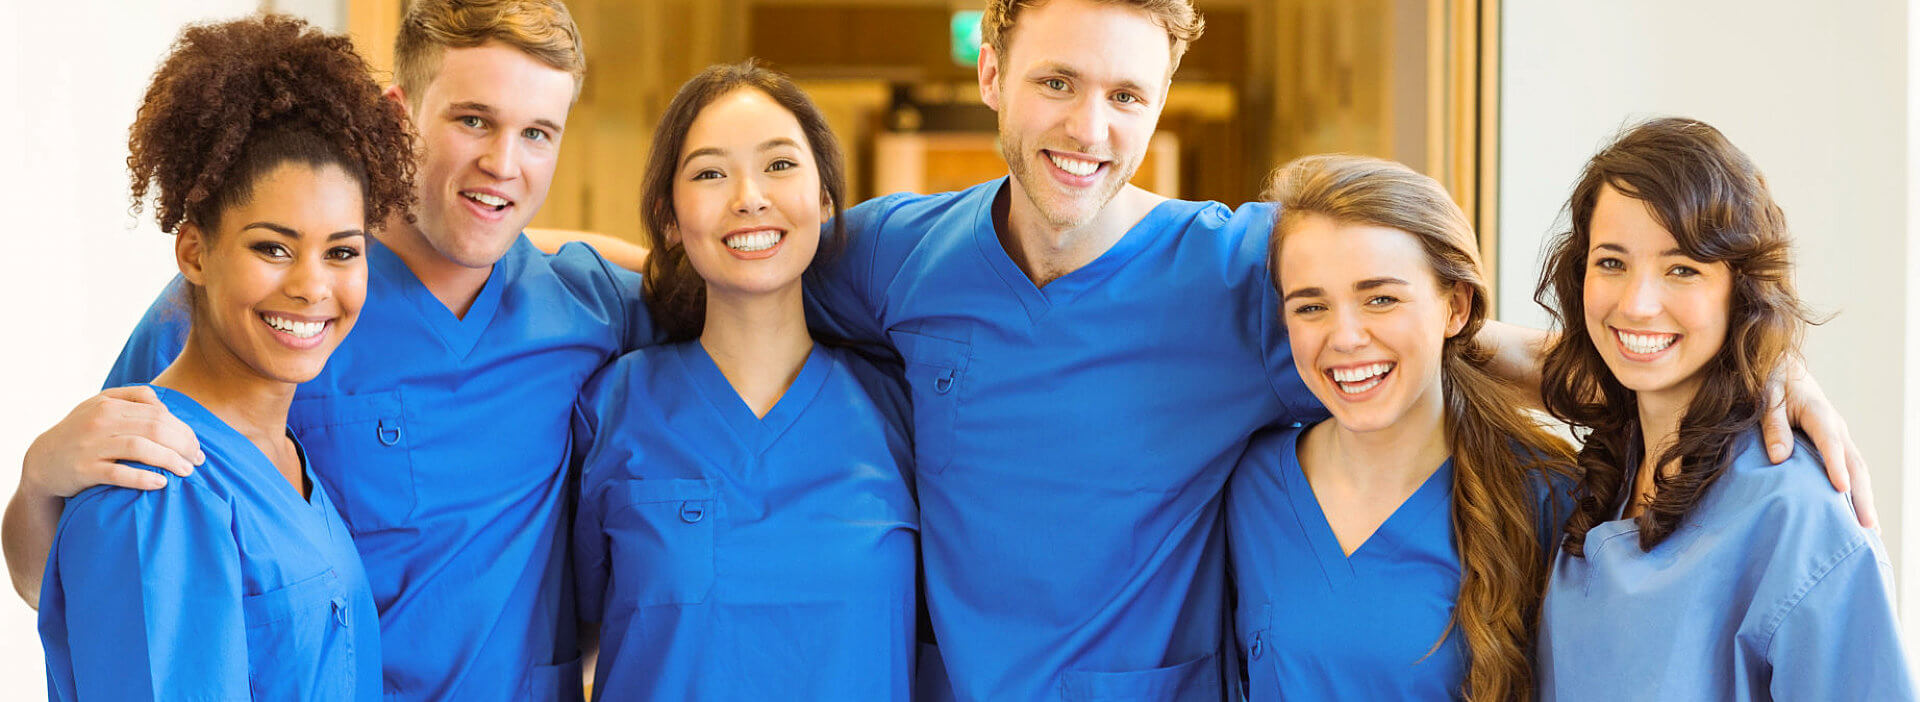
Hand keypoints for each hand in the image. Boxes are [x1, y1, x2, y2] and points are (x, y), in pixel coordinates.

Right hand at [20, 386, 202, 498]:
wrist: (42, 460)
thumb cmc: (81, 432)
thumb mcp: (101, 406)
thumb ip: (134, 398)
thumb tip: (165, 406)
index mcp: (109, 405)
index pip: (159, 414)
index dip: (183, 430)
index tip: (197, 446)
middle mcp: (101, 422)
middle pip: (155, 429)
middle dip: (183, 445)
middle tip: (198, 460)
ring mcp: (91, 446)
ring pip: (140, 448)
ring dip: (170, 460)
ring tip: (187, 471)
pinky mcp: (84, 470)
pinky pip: (118, 473)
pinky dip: (142, 478)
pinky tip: (161, 483)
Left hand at [1762, 357, 1875, 529]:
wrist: (1784, 371)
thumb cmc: (1772, 384)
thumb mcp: (1766, 399)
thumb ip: (1773, 426)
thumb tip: (1779, 458)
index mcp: (1819, 414)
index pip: (1830, 443)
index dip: (1836, 465)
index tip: (1840, 489)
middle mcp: (1836, 428)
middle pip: (1855, 463)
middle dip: (1861, 495)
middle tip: (1866, 525)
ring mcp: (1840, 438)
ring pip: (1859, 470)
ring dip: (1865, 499)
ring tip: (1869, 530)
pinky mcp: (1837, 445)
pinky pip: (1852, 470)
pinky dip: (1858, 492)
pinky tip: (1856, 515)